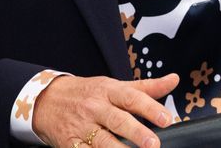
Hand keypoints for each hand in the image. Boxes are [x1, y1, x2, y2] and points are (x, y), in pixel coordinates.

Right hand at [32, 73, 178, 147]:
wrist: (46, 100)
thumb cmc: (87, 93)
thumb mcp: (114, 86)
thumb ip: (146, 87)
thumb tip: (174, 80)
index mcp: (108, 91)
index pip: (132, 98)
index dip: (150, 108)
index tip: (167, 119)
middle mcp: (95, 108)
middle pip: (118, 121)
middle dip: (137, 133)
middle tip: (154, 144)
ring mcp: (82, 127)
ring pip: (102, 142)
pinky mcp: (70, 144)